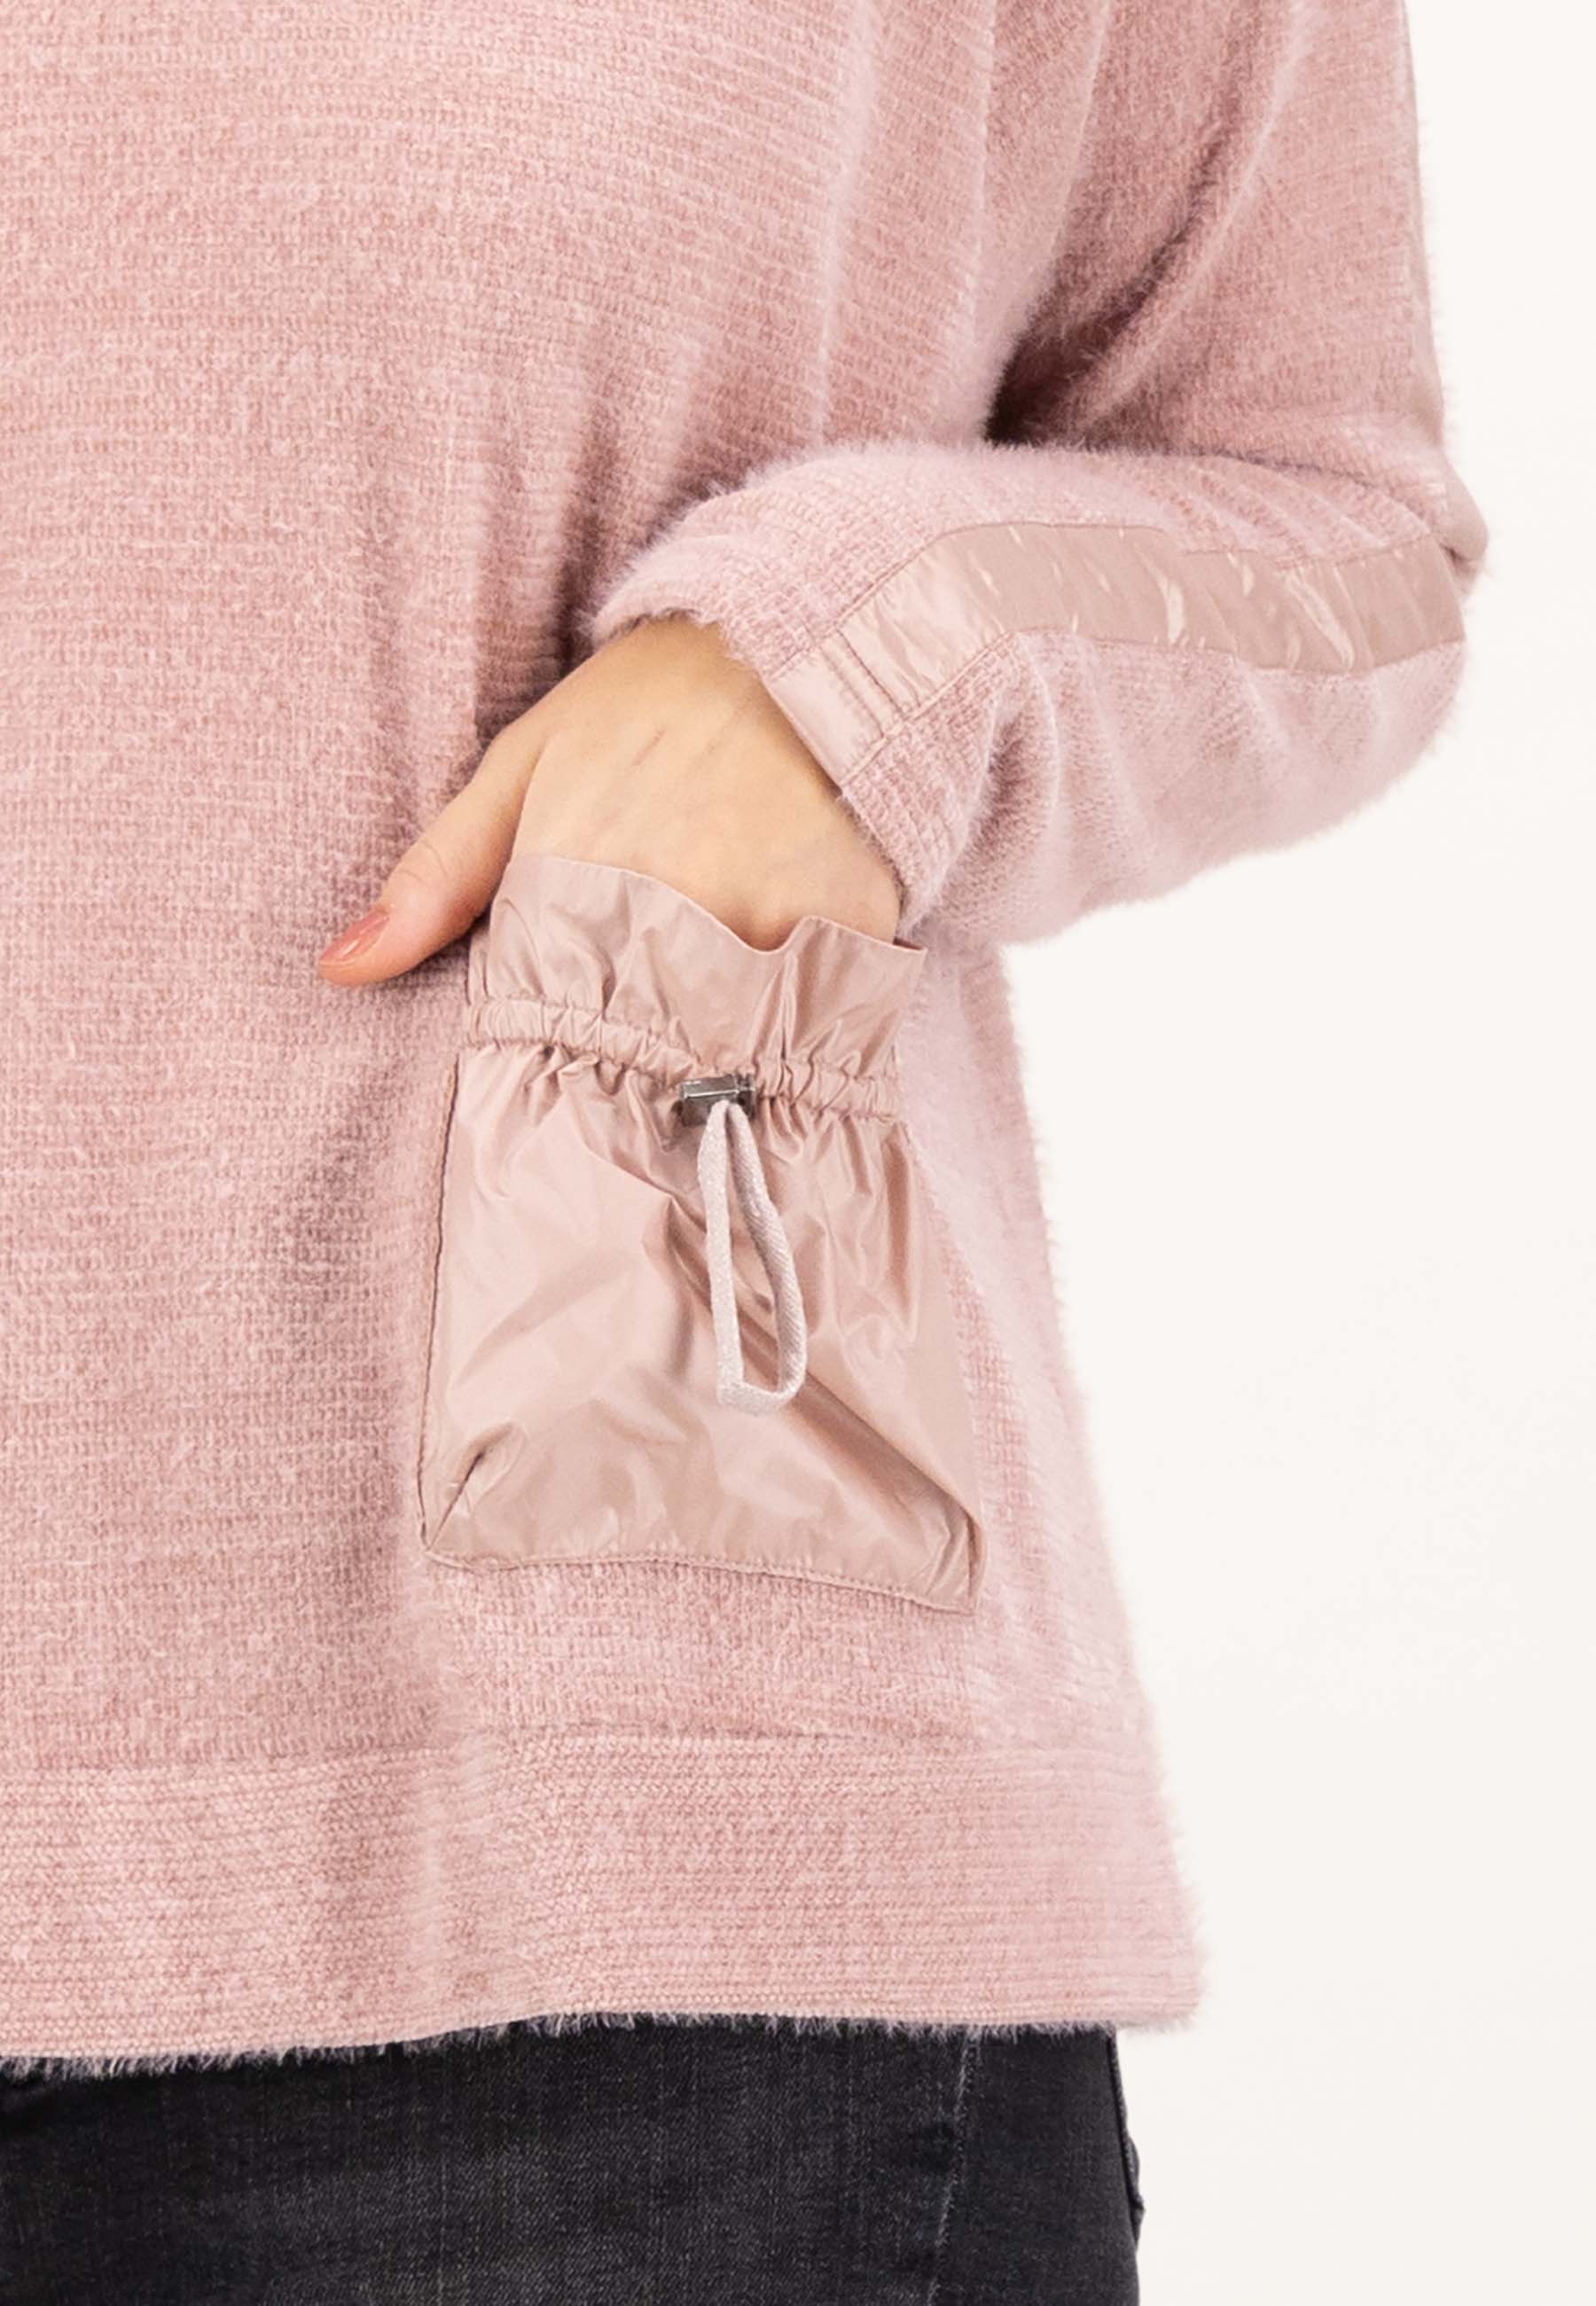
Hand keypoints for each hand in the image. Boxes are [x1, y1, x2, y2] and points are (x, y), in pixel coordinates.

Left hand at [316, 616, 900, 983]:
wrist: (800, 634)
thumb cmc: (646, 703)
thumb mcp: (524, 768)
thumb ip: (436, 879)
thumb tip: (339, 969)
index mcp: (577, 877)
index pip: (550, 1024)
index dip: (563, 1035)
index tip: (578, 1032)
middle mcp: (672, 909)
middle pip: (640, 1044)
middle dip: (641, 1040)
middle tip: (655, 1001)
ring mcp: (767, 922)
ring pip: (727, 1036)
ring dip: (719, 1027)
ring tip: (722, 969)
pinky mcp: (847, 929)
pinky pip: (814, 1009)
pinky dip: (800, 1003)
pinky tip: (788, 953)